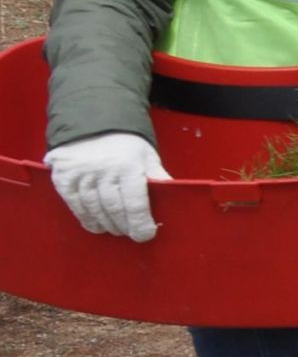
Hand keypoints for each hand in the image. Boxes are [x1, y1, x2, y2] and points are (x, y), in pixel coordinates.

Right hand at [44, 132, 168, 240]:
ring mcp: (81, 175)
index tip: (146, 235)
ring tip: (116, 230)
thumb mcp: (148, 157)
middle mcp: (103, 171)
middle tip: (131, 233)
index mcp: (128, 166)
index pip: (135, 204)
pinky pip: (75, 205)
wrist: (92, 122)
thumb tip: (175, 199)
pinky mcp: (63, 177)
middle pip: (115, 210)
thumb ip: (159, 178)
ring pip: (95, 210)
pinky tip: (96, 225)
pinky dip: (87, 218)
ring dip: (107, 225)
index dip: (141, 224)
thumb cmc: (127, 144)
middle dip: (125, 226)